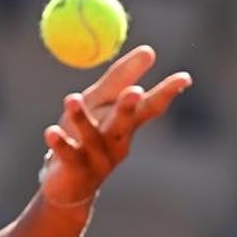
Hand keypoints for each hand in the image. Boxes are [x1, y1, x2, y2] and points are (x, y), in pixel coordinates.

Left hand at [39, 45, 191, 206]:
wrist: (67, 185)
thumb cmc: (85, 136)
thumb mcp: (100, 104)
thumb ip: (120, 78)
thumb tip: (150, 51)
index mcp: (126, 126)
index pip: (150, 107)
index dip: (166, 93)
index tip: (184, 78)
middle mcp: (117, 142)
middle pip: (124, 123)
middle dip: (128, 108)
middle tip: (134, 92)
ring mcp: (97, 159)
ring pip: (91, 135)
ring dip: (81, 117)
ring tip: (72, 99)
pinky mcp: (75, 170)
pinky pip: (68, 153)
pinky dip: (60, 142)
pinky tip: (51, 132)